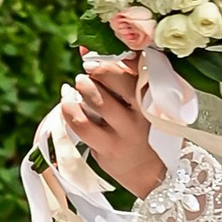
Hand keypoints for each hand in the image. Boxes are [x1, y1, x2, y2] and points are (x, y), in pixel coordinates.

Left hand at [61, 50, 166, 198]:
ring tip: (77, 87)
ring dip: (81, 88)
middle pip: (115, 77)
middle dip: (95, 70)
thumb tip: (84, 50)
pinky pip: (81, 124)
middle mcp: (143, 110)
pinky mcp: (108, 147)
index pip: (135, 65)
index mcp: (153, 95)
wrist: (150, 172)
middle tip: (87, 71)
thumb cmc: (142, 129)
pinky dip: (68, 110)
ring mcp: (126, 130)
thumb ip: (119, 76)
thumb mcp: (141, 102)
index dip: (110, 56)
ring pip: (96, 100)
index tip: (92, 55)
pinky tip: (67, 104)